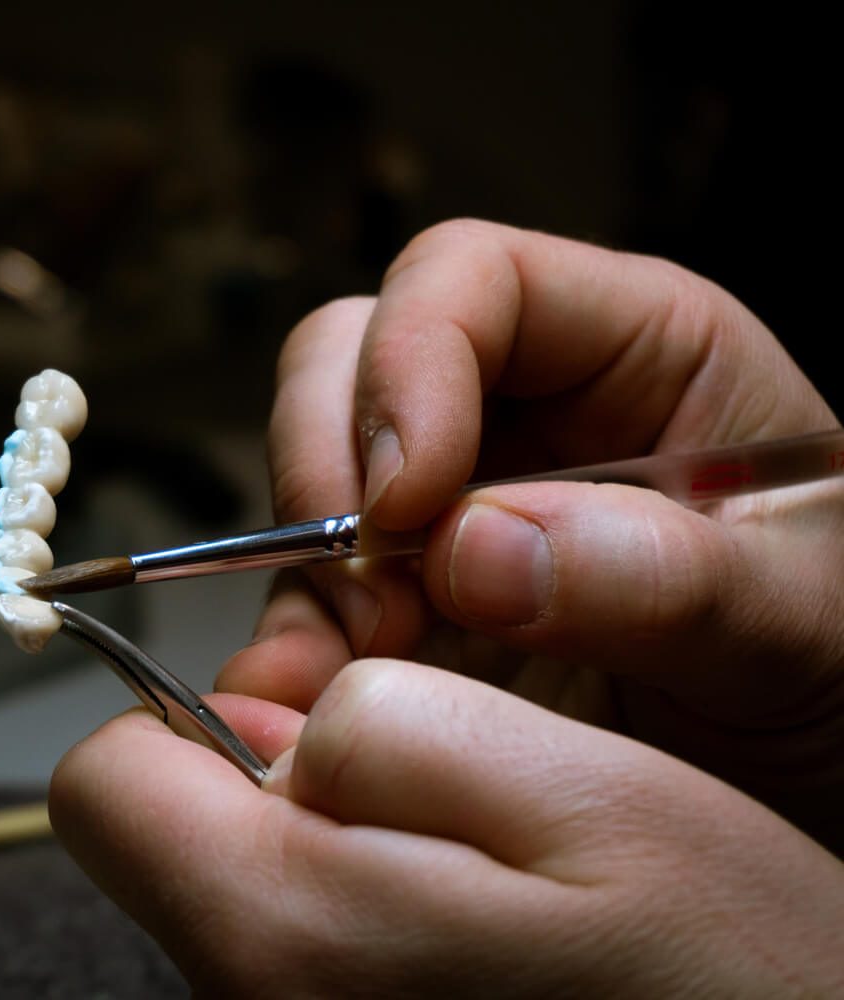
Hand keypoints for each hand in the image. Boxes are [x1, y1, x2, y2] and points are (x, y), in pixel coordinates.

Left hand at [50, 661, 843, 996]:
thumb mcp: (577, 796)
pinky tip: (478, 888)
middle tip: (437, 754)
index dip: (195, 707)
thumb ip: (392, 732)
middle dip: (289, 752)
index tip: (306, 692)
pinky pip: (310, 915)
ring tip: (479, 825)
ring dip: (348, 809)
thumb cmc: (718, 967)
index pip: (110, 780)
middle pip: (183, 818)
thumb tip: (271, 723)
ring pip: (254, 861)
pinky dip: (374, 868)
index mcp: (287, 933)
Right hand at [217, 220, 843, 846]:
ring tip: (338, 672)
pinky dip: (300, 637)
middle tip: (370, 596)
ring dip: (308, 571)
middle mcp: (523, 408)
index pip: (470, 279)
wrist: (805, 765)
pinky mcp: (420, 591)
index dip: (409, 364)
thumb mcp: (801, 619)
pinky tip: (313, 699)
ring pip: (320, 473)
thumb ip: (670, 580)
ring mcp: (458, 500)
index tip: (406, 501)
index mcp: (636, 348)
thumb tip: (474, 548)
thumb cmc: (834, 657)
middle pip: (353, 355)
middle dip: (331, 465)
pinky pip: (321, 584)